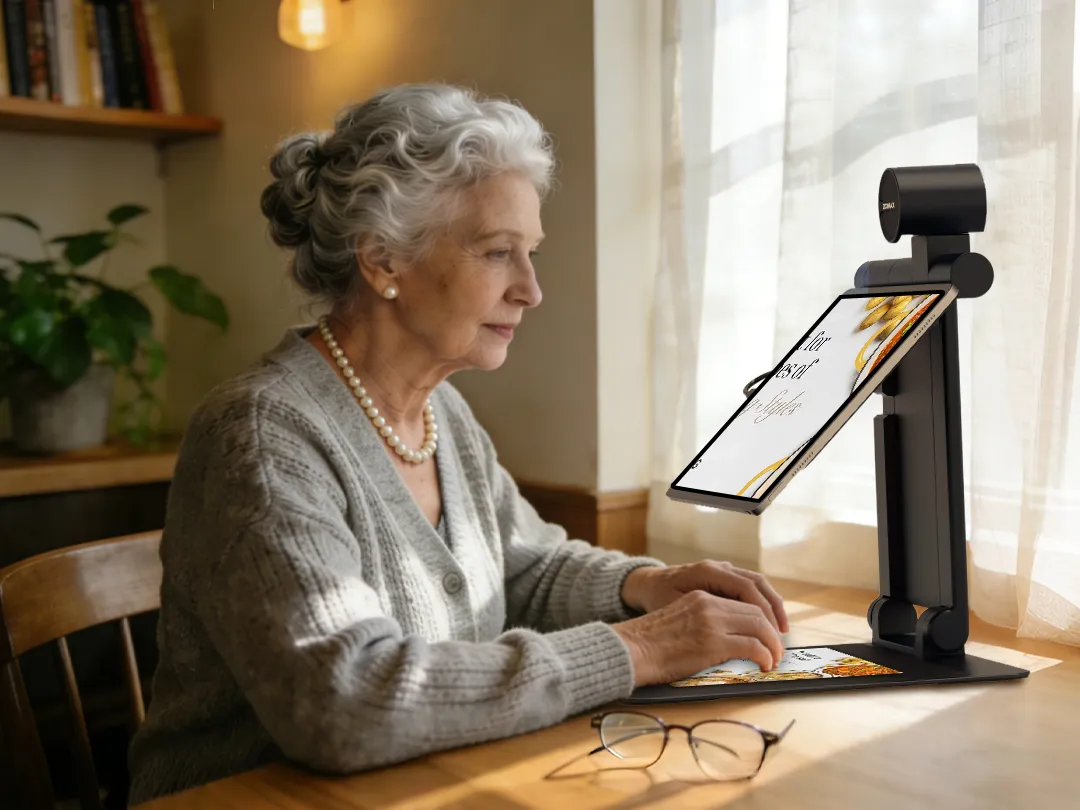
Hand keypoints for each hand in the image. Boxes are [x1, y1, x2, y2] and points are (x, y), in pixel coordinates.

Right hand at [611, 590, 785, 685]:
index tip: (768, 635)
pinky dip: (764, 656)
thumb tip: (728, 642)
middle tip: (776, 649)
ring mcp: (712, 622)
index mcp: (700, 597)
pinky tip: (763, 665)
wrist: (631, 650)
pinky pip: (752, 646)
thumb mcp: (679, 621)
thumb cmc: (650, 644)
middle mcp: (709, 604)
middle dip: (772, 632)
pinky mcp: (713, 642)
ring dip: (772, 645)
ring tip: (773, 659)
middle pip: (756, 612)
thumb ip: (703, 623)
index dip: (762, 619)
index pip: (743, 602)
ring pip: (759, 627)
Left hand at [622, 560, 788, 632]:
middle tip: (781, 637)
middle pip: (757, 584)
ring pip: (758, 583)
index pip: (746, 588)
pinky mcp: (724, 578)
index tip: (771, 635)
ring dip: (772, 606)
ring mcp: (723, 570)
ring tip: (781, 630)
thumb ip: (700, 618)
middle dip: (773, 611)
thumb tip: (728, 637)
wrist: (647, 583)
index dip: (763, 613)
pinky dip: (762, 602)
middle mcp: (719, 567)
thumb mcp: (674, 609)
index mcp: (708, 571)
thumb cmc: (657, 598)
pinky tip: (768, 621)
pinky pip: (749, 587)